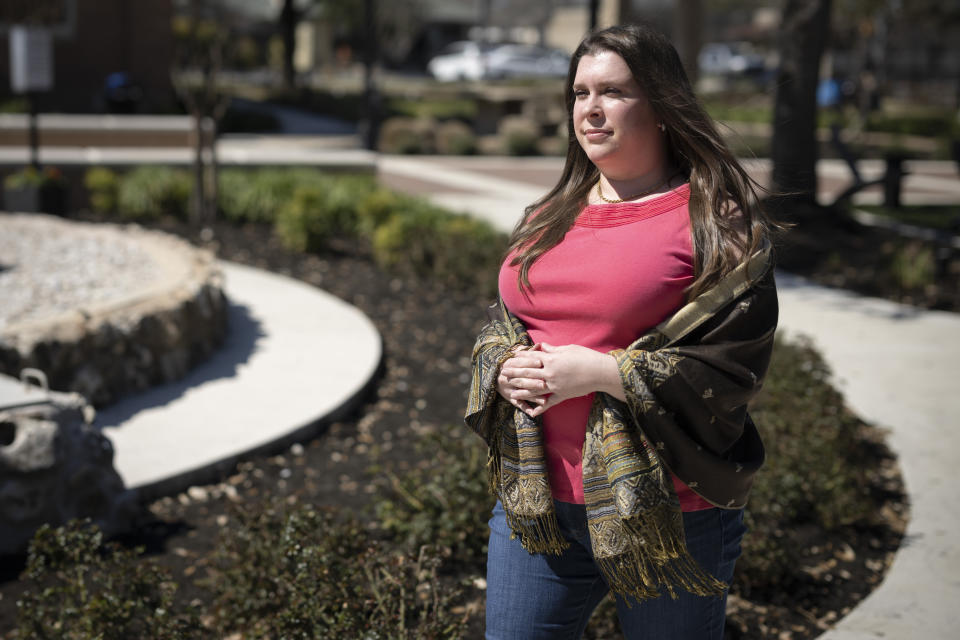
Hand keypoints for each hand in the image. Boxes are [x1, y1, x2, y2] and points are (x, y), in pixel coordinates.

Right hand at [496, 346, 547, 413]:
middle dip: (533, 382)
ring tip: (544, 400)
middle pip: (521, 380)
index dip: (530, 363)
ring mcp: (509, 389)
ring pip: (522, 393)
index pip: (519, 363)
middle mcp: (508, 378)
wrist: (493, 376)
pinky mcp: (511, 398)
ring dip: (533, 397)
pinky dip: (526, 409)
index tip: (541, 362)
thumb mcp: (516, 357)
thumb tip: (539, 345)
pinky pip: (519, 404)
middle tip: (544, 384)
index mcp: (509, 365)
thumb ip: (529, 352)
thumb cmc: (511, 365)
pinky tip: (534, 413)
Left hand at [498, 343, 623, 417]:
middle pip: (528, 373)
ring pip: (534, 389)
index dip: (519, 358)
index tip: (510, 358)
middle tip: (503, 373)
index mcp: (552, 359)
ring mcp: (556, 386)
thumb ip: (553, 350)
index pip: (531, 358)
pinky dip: (541, 409)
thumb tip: (541, 347)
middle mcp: (551, 373)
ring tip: (511, 393)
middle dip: (514, 373)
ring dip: (522, 391)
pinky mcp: (563, 395)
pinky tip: (532, 413)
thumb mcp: (568, 348)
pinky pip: (550, 403)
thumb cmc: (586, 357)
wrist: (601, 372)